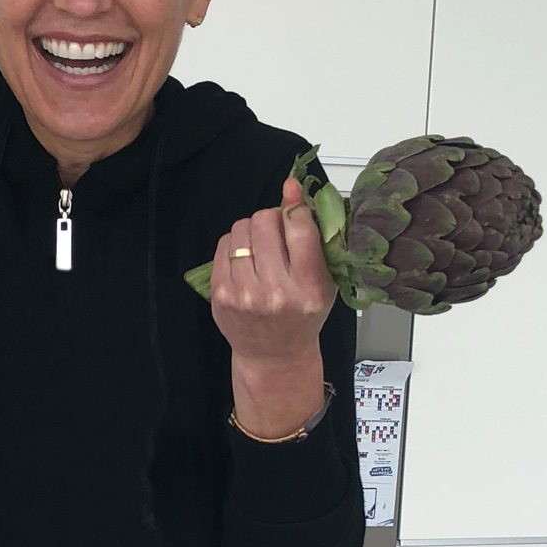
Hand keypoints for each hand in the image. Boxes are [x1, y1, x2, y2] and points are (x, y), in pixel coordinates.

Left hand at [209, 176, 337, 368]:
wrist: (274, 354)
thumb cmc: (303, 316)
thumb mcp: (325, 283)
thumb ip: (317, 241)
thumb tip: (295, 192)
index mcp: (310, 288)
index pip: (300, 230)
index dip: (296, 206)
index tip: (294, 197)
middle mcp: (276, 292)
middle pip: (265, 222)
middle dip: (272, 217)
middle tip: (278, 229)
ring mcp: (245, 294)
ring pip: (241, 229)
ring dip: (252, 229)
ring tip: (261, 246)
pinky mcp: (221, 294)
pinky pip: (223, 245)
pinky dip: (235, 243)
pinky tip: (246, 258)